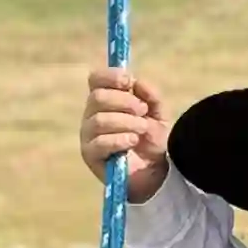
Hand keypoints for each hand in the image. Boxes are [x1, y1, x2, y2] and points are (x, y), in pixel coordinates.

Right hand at [88, 68, 169, 197]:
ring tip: (142, 129)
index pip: (96, 80)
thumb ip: (151, 97)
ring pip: (99, 120)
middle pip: (97, 98)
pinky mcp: (90, 155)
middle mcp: (92, 114)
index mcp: (106, 100)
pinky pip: (99, 142)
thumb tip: (137, 82)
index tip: (128, 81)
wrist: (155, 171)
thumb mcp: (158, 114)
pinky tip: (133, 141)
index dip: (110, 76)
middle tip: (142, 111)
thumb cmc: (152, 139)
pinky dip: (119, 139)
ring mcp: (88, 135)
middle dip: (124, 101)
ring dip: (125, 122)